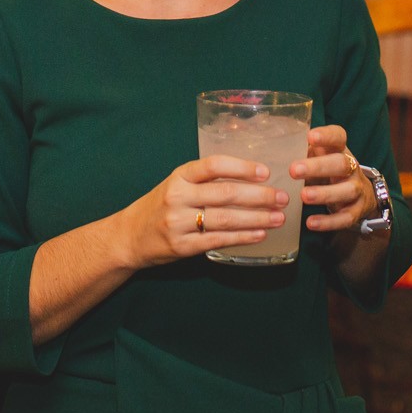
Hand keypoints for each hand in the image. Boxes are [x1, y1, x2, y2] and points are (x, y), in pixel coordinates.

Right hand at [112, 156, 285, 267]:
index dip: (242, 167)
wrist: (129, 236)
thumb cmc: (161, 206)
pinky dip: (243, 237)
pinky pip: (218, 240)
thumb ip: (205, 181)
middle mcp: (178, 196)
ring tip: (279, 217)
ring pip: (225, 219)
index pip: (214, 165)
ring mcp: (178, 223)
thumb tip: (251, 179)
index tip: (266, 171)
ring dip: (257, 218)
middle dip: (259, 196)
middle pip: (226, 193)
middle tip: (282, 197)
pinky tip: (260, 234)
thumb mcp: (177, 184)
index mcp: (179, 176)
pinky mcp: (182, 247)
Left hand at [290, 125, 374, 232]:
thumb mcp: (318, 157)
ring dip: (324, 193)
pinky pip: (345, 217)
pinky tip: (311, 223)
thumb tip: (269, 150)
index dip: (326, 136)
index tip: (310, 136)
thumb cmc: (328, 170)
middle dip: (318, 167)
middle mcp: (352, 168)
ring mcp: (357, 189)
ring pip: (347, 190)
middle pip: (341, 163)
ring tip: (303, 196)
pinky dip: (328, 221)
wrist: (360, 193)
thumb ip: (301, 153)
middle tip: (293, 170)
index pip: (338, 136)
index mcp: (339, 150)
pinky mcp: (357, 211)